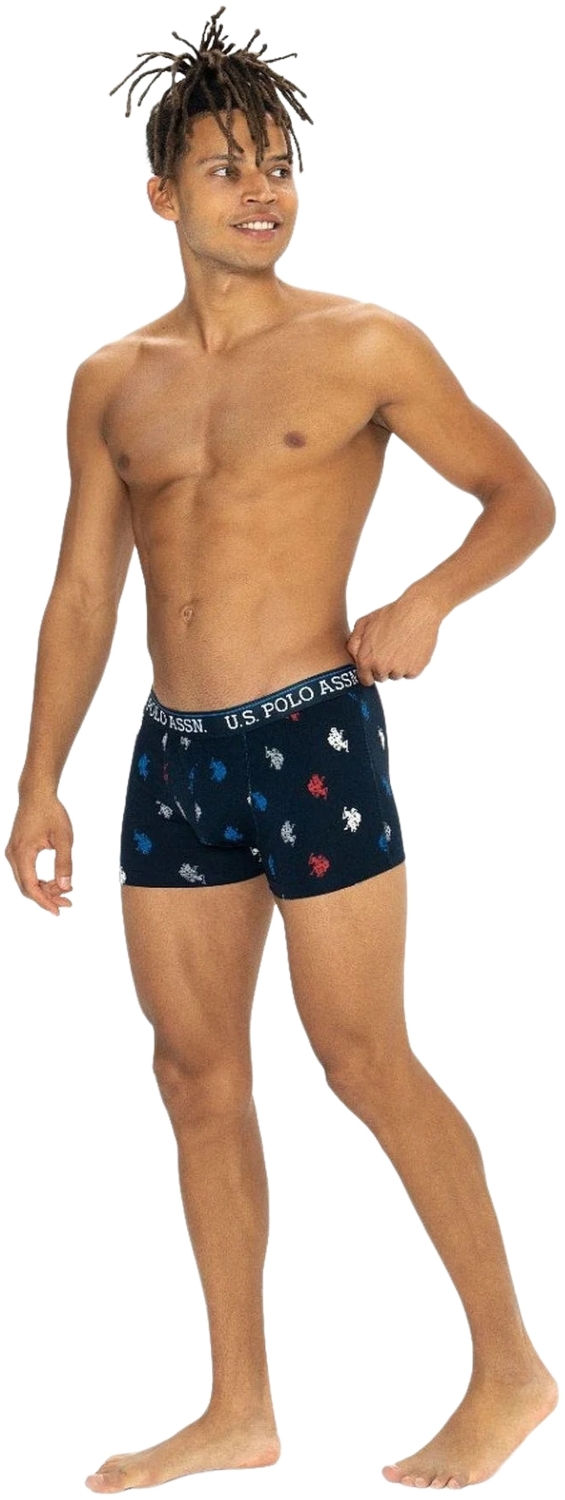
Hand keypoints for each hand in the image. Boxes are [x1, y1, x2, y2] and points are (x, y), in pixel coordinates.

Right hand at [5, 793, 73, 915]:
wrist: (36, 795)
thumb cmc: (51, 812)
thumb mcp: (64, 838)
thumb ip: (65, 863)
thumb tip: (65, 886)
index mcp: (23, 853)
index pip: (30, 886)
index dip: (44, 902)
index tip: (58, 910)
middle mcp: (13, 855)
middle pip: (26, 887)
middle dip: (46, 897)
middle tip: (67, 901)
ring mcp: (13, 852)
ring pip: (25, 880)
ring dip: (43, 889)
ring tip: (65, 890)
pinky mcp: (16, 850)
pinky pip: (24, 872)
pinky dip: (38, 879)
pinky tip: (54, 881)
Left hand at [345, 587, 443, 683]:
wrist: (418, 611)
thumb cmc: (391, 615)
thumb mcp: (364, 623)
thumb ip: (354, 643)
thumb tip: (355, 658)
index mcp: (366, 659)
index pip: (365, 679)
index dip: (369, 673)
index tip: (373, 666)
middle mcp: (381, 668)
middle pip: (381, 677)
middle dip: (383, 667)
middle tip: (389, 649)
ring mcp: (399, 671)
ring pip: (396, 675)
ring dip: (397, 666)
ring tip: (401, 646)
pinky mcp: (415, 670)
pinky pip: (410, 673)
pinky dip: (411, 665)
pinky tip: (411, 649)